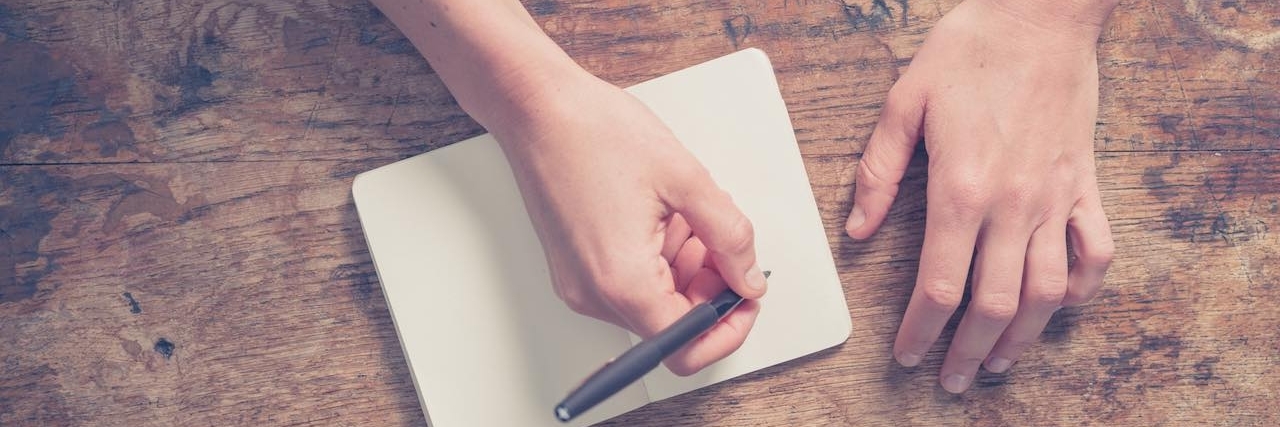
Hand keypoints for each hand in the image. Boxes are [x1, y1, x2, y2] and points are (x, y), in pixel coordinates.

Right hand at [489, 66, 768, 375]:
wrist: (536, 108)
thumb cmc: (593, 132)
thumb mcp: (686, 179)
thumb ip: (730, 237)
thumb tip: (749, 278)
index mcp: (623, 281)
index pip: (687, 345)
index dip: (728, 323)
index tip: (746, 293)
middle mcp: (594, 294)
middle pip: (670, 324)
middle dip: (709, 286)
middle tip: (721, 237)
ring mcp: (580, 284)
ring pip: (653, 302)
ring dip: (685, 268)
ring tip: (687, 213)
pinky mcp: (574, 268)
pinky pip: (629, 283)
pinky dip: (658, 259)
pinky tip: (662, 215)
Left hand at [845, 0, 1116, 391]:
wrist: (1041, 15)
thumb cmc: (970, 50)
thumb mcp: (903, 101)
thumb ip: (878, 171)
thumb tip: (858, 230)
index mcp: (961, 188)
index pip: (939, 283)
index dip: (921, 329)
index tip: (908, 354)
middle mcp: (1014, 204)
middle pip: (994, 303)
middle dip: (969, 351)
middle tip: (951, 379)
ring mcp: (1057, 197)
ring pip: (1047, 291)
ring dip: (1022, 336)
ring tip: (999, 363)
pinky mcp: (1085, 185)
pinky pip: (1096, 252)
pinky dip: (1082, 288)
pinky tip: (1060, 307)